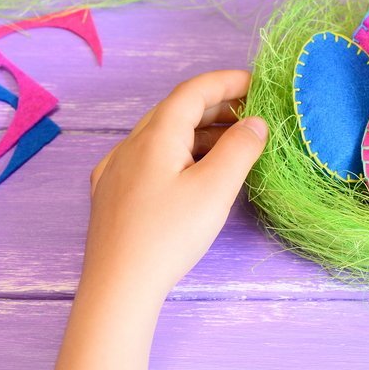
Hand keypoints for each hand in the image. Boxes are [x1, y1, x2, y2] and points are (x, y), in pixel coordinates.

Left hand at [55, 70, 267, 369]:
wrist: (118, 288)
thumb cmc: (168, 235)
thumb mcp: (215, 189)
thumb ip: (240, 149)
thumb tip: (255, 123)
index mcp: (155, 136)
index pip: (193, 91)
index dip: (226, 81)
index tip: (256, 83)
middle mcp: (130, 145)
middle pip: (175, 110)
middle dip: (215, 105)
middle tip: (250, 113)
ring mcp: (116, 170)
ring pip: (161, 135)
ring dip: (198, 131)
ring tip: (232, 144)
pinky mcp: (112, 194)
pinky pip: (149, 157)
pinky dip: (178, 152)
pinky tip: (191, 171)